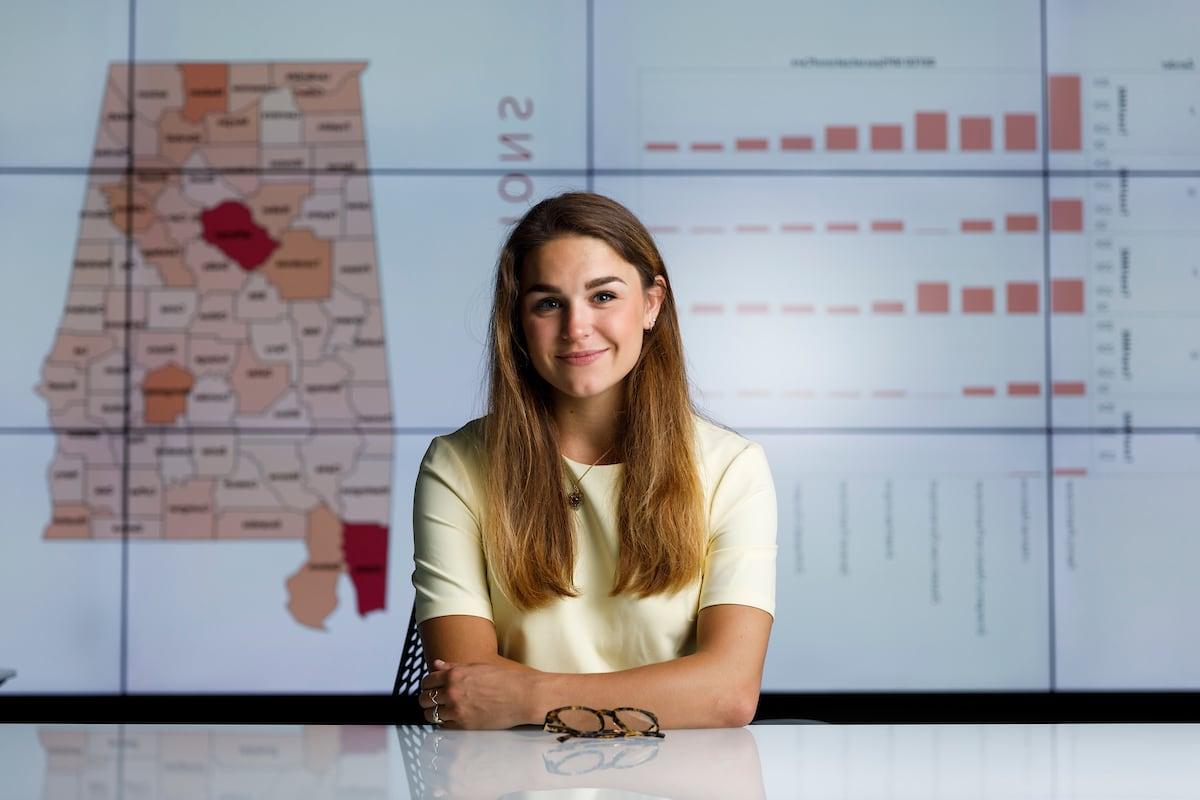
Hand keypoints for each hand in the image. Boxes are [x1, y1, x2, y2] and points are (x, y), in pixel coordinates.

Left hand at [419, 658, 537, 729]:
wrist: (523, 695)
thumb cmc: (505, 679)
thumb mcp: (477, 666)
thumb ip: (454, 666)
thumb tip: (437, 664)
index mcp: (455, 674)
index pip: (427, 681)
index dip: (427, 685)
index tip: (431, 688)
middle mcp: (452, 691)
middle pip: (424, 699)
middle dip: (427, 699)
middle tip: (434, 701)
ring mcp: (457, 709)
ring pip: (431, 715)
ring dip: (434, 713)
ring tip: (441, 712)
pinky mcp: (464, 725)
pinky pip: (443, 726)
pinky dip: (445, 723)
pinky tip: (452, 719)